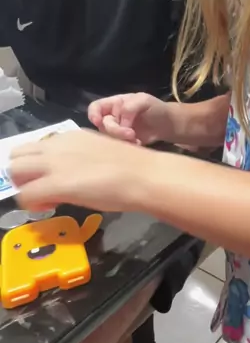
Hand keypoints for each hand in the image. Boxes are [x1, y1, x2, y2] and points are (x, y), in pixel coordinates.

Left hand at [9, 129, 152, 212]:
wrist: (142, 175)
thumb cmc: (132, 167)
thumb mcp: (99, 153)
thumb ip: (80, 158)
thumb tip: (72, 174)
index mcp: (69, 137)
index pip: (36, 147)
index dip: (38, 165)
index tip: (53, 178)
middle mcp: (56, 145)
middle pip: (17, 155)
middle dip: (22, 174)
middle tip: (41, 188)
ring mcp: (53, 164)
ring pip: (14, 170)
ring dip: (24, 186)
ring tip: (44, 198)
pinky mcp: (55, 184)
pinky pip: (26, 194)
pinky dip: (32, 203)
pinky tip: (50, 206)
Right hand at [88, 93, 170, 144]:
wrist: (168, 125)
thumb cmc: (155, 108)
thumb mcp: (144, 100)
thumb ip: (129, 107)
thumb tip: (120, 122)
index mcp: (115, 104)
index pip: (96, 107)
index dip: (93, 114)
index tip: (98, 122)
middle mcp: (113, 118)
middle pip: (103, 125)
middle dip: (115, 130)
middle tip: (131, 133)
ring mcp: (117, 131)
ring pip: (108, 138)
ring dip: (121, 140)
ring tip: (135, 139)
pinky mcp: (124, 143)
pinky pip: (117, 147)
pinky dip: (126, 146)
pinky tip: (137, 144)